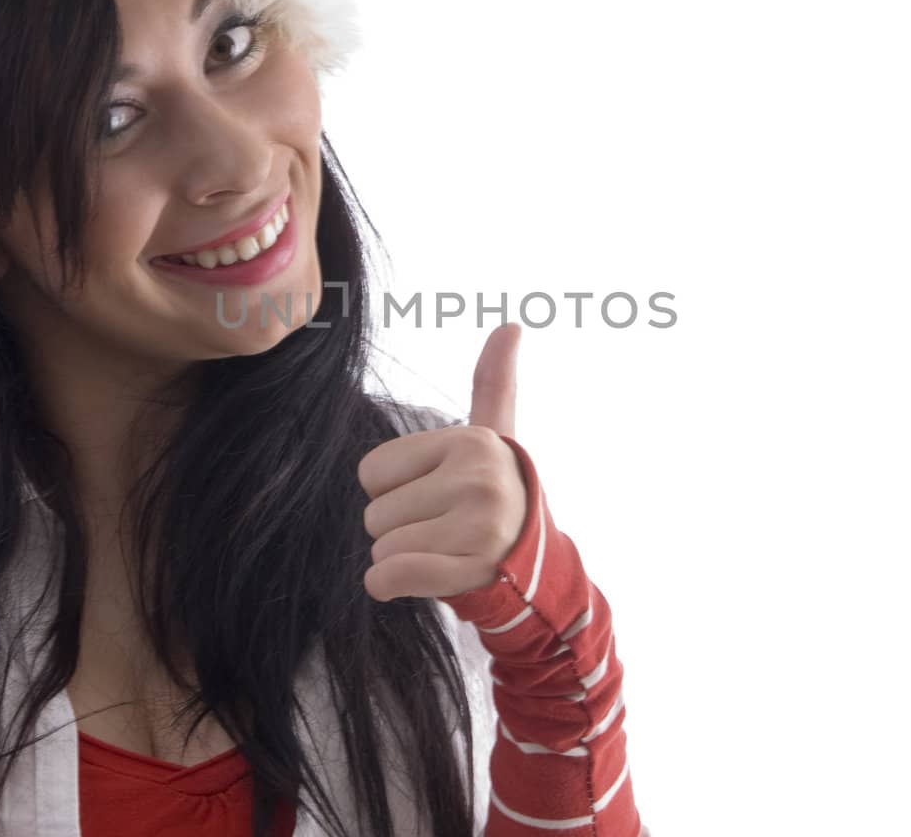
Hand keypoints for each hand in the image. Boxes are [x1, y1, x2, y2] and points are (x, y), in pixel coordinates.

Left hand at [358, 323, 528, 602]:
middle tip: (443, 528)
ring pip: (380, 548)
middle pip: (374, 514)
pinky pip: (389, 578)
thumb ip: (493, 380)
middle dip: (399, 528)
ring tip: (444, 550)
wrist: (539, 566)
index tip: (437, 493)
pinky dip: (389, 586)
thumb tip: (512, 324)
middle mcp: (478, 479)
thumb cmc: (500, 494)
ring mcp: (479, 528)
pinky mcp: (471, 573)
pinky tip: (426, 575)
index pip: (370, 472)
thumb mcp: (496, 434)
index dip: (394, 489)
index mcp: (471, 441)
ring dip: (400, 558)